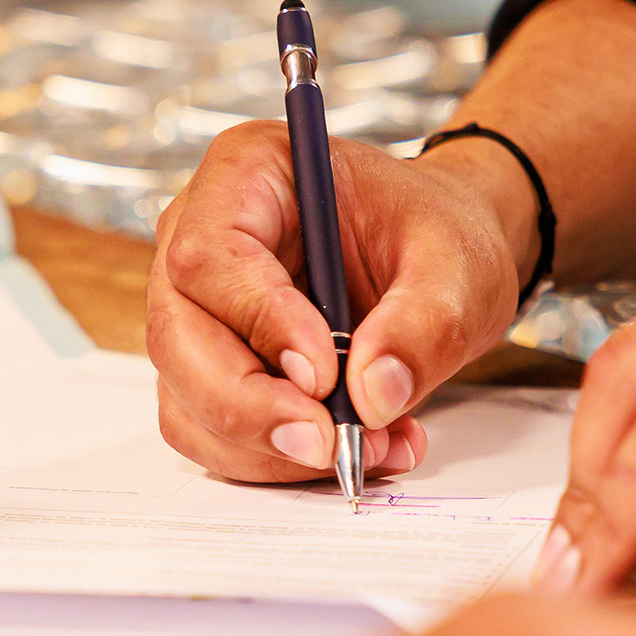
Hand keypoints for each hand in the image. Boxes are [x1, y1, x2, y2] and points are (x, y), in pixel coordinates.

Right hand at [146, 122, 535, 481]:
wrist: (435, 263)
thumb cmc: (434, 236)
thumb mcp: (457, 266)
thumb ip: (424, 325)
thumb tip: (374, 396)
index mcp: (247, 174)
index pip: (211, 256)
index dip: (259, 321)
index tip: (325, 373)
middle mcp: (199, 240)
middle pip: (178, 338)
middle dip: (249, 406)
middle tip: (329, 442)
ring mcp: (195, 312)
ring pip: (186, 400)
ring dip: (269, 447)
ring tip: (369, 446)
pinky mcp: (210, 372)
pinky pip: (213, 435)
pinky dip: (278, 460)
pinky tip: (356, 446)